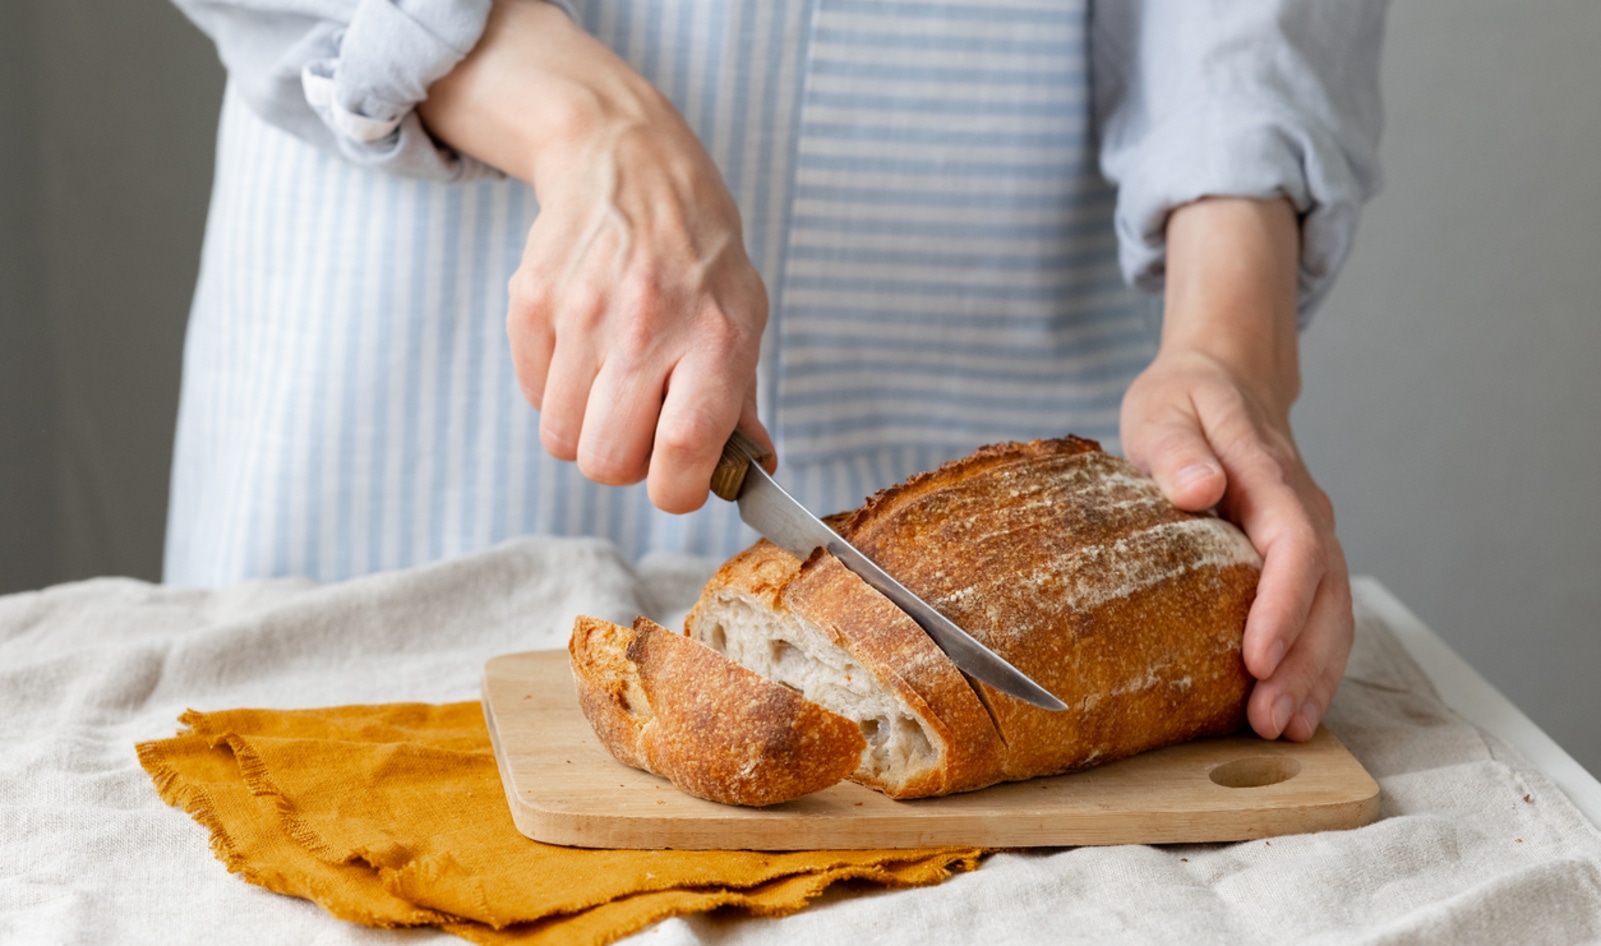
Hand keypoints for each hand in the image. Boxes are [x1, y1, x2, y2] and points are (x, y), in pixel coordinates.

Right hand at [419, 0, 772, 512]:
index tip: (678, 481)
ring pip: (561, 438)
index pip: (684, 451)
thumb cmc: (696, 250)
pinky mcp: (531, 301)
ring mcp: (582, 312)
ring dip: (585, 429)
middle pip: (607, 460)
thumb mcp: (744, 313)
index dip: (677, 489)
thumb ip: (741, 401)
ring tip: (611, 386)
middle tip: (639, 428)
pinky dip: (555, 390)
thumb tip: (752, 473)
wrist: (627, 161)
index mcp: (716, 337)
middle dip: (622, 464)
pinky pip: (533, 395)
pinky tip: (583, 350)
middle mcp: (649, 325)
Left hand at [1120, 197, 1353, 741]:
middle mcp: (1303, 508)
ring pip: (1333, 611)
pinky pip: (1322, 614)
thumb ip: (1176, 450)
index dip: (1282, 606)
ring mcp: (1311, 532)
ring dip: (1316, 674)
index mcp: (1268, 473)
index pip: (1293, 544)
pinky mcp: (1303, 555)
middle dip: (1304, 662)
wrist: (1225, 376)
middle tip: (1270, 720)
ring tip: (1285, 729)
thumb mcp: (1163, 410)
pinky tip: (1294, 708)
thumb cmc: (1184, 397)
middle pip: (1325, 593)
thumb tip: (1202, 486)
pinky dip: (1315, 663)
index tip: (1257, 658)